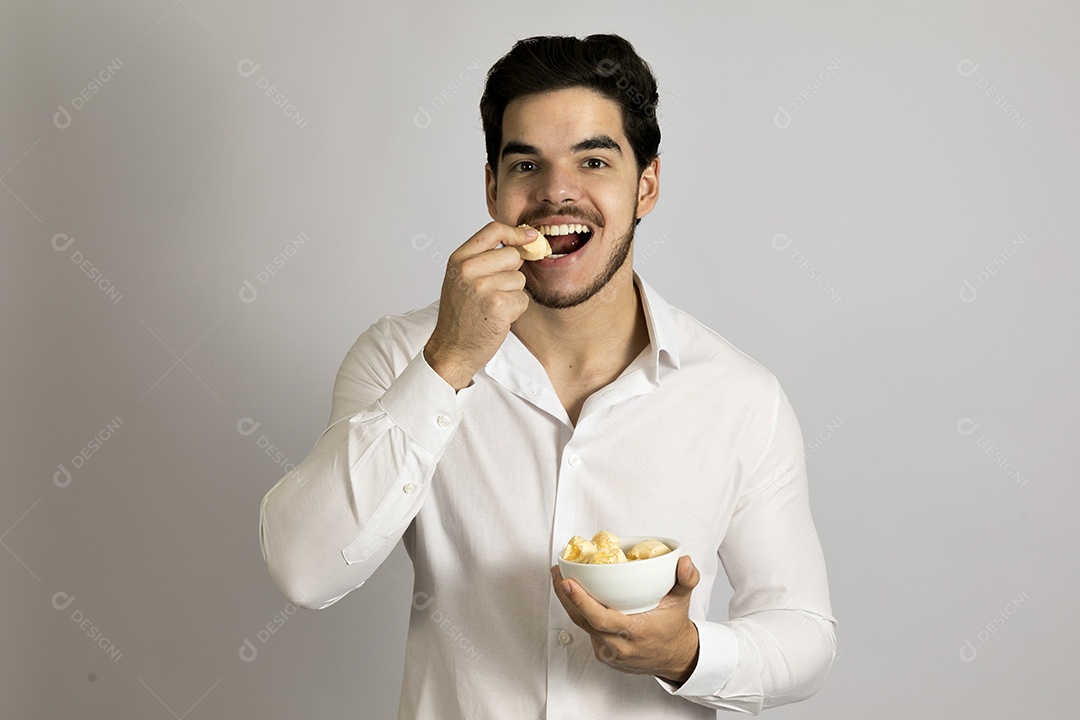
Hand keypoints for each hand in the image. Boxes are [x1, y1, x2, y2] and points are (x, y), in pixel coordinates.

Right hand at [423, 222, 537, 389]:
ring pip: (519, 278)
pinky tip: (498, 317)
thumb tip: (522, 241)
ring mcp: (483, 287)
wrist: (452, 349)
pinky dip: (516, 310)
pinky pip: (523, 298)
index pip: (493, 230)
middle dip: (512, 272)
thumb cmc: (460, 315)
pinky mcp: (498, 305)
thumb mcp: (461, 278)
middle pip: (513, 255)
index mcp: (459, 258)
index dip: (516, 232)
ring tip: (493, 306)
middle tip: (495, 291)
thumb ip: (483, 258)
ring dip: (513, 294)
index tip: (530, 237)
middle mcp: (468, 269)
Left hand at [551, 555, 700, 683]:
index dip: (581, 601)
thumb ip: (686, 580)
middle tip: (557, 572)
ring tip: (561, 579)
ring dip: (569, 603)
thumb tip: (685, 561)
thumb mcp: (682, 601)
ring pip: (582, 626)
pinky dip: (580, 614)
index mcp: (636, 632)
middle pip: (582, 621)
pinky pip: (588, 633)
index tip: (567, 582)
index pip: (601, 619)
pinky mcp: (605, 656)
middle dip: (565, 596)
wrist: (675, 657)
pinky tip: (575, 598)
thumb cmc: (673, 626)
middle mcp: (620, 646)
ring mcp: (610, 653)